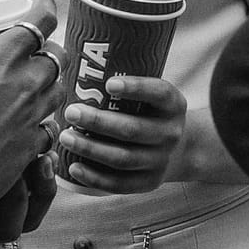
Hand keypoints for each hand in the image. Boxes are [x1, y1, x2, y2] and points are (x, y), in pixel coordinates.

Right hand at [0, 11, 65, 239]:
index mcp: (1, 58)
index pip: (39, 21)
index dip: (46, 6)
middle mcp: (26, 82)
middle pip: (57, 55)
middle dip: (52, 49)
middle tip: (40, 50)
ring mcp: (34, 113)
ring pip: (59, 89)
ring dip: (52, 84)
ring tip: (40, 85)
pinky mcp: (35, 143)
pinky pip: (50, 128)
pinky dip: (45, 123)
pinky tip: (35, 125)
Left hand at [59, 76, 186, 194]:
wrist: (182, 149)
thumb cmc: (152, 113)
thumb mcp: (155, 96)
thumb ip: (130, 85)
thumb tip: (80, 64)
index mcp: (173, 105)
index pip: (159, 93)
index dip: (135, 88)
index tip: (108, 82)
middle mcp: (171, 133)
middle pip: (132, 130)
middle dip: (98, 121)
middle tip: (71, 112)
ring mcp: (160, 161)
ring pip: (122, 158)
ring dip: (90, 148)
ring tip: (66, 137)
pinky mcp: (148, 182)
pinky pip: (120, 184)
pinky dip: (95, 177)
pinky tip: (74, 166)